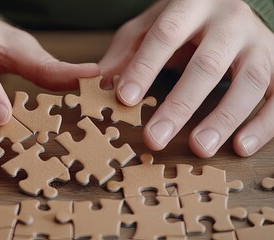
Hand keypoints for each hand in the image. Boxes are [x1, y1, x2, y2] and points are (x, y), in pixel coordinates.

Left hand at [100, 0, 273, 156]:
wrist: (232, 4)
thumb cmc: (184, 20)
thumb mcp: (150, 26)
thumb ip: (127, 52)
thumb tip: (100, 85)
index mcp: (191, 5)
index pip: (166, 34)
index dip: (145, 67)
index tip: (125, 99)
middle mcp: (229, 21)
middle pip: (206, 65)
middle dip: (180, 105)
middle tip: (155, 138)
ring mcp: (258, 43)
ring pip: (249, 81)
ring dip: (224, 119)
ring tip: (199, 148)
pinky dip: (264, 123)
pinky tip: (242, 146)